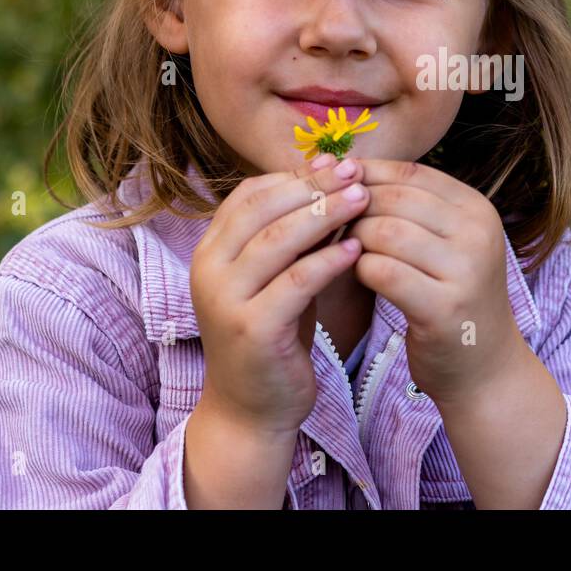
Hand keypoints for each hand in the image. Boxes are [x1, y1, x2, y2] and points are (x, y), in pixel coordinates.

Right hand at [189, 154, 369, 436]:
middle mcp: (208, 268)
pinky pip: (295, 282)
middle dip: (314, 186)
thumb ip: (295, 228)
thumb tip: (327, 165)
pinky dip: (327, 260)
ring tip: (363, 199)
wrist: (252, 407)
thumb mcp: (279, 273)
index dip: (296, 175)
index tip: (338, 163)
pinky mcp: (251, 329)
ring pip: (278, 239)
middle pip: (264, 209)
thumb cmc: (273, 332)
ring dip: (325, 214)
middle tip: (356, 173)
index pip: (250, 193)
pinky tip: (356, 248)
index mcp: (210, 249)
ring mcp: (225, 299)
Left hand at [348, 159, 530, 406]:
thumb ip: (408, 208)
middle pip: (394, 199)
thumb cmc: (450, 298)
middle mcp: (478, 232)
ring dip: (353, 242)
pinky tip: (358, 278)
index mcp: (477, 208)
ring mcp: (466, 270)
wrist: (483, 367)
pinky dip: (360, 271)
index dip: (366, 175)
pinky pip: (382, 272)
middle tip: (326, 225)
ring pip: (384, 232)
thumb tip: (346, 167)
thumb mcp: (443, 244)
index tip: (332, 188)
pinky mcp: (444, 307)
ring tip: (342, 253)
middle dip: (352, 209)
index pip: (410, 173)